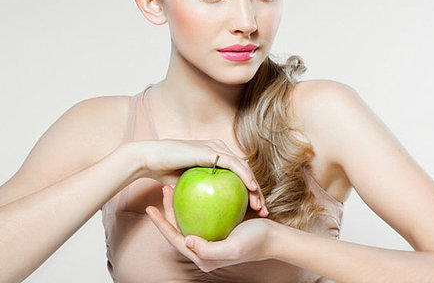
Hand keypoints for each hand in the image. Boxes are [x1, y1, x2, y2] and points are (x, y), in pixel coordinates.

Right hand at [128, 138, 267, 215]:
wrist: (149, 159)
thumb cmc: (164, 175)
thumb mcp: (188, 188)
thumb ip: (202, 195)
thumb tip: (211, 217)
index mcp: (216, 158)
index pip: (239, 176)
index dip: (250, 194)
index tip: (257, 212)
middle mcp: (219, 150)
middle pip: (246, 173)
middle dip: (257, 193)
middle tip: (264, 211)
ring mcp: (216, 148)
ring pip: (243, 169)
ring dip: (254, 187)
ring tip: (260, 205)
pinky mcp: (211, 150)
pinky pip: (233, 164)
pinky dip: (244, 176)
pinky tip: (252, 189)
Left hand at [146, 184, 275, 271]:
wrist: (274, 238)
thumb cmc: (255, 243)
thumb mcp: (232, 248)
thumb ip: (208, 249)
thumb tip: (186, 241)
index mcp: (202, 256)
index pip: (175, 239)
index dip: (161, 224)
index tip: (149, 207)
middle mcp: (203, 248)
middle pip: (179, 228)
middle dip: (168, 210)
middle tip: (164, 188)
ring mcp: (211, 237)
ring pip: (189, 219)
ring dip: (180, 204)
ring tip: (174, 186)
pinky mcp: (219, 227)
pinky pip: (202, 214)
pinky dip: (195, 201)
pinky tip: (194, 187)